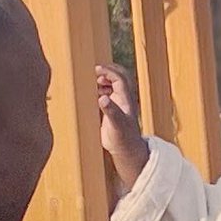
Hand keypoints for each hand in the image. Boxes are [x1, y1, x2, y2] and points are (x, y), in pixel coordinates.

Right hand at [96, 62, 149, 187]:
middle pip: (119, 78)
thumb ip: (110, 111)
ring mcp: (119, 105)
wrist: (127, 151)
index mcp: (126, 99)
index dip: (109, 71)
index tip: (96, 69)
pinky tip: (93, 95)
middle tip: (95, 72)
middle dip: (108, 72)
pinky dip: (101, 91)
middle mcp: (123, 100)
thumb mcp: (116, 125)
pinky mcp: (113, 112)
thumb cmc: (123, 139)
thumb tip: (102, 98)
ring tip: (93, 84)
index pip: (119, 78)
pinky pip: (108, 95)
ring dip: (104, 81)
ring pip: (114, 85)